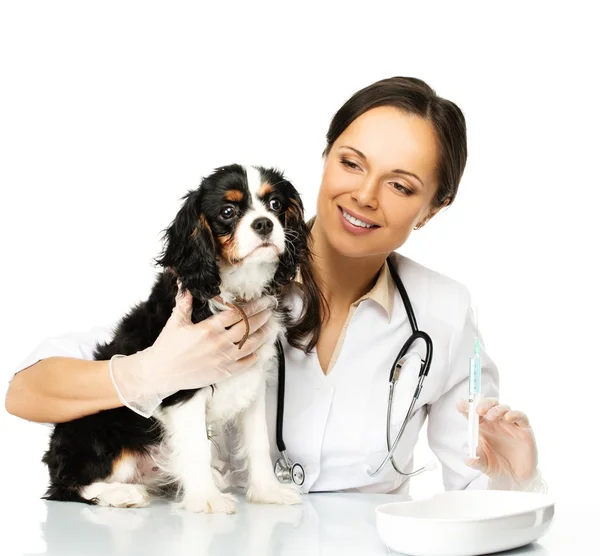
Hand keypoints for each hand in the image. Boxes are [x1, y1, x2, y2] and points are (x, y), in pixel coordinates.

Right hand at [110, 285, 273, 416]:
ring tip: (270, 326)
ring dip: (263, 334)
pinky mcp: (224, 373)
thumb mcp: (176, 321)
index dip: (253, 306)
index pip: (237, 314)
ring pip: (251, 345)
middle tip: (270, 309)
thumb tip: (185, 284)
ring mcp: (223, 359)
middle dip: (262, 317)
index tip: (262, 301)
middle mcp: (219, 343)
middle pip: (248, 327)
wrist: (161, 373)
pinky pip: (246, 364)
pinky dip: (256, 355)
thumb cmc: (167, 347)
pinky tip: (261, 348)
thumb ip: (184, 302)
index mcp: (209, 328)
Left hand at [456, 398, 538, 485]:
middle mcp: (496, 422)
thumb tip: (467, 459)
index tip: (460, 405)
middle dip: (483, 404)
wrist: (516, 478)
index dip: (467, 407)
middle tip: (478, 410)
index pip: (473, 412)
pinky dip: (515, 414)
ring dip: (496, 409)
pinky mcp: (524, 429)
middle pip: (489, 405)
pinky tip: (508, 418)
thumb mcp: (483, 464)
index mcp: (482, 427)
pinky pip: (521, 416)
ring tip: (491, 416)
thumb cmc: (497, 466)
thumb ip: (475, 461)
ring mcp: (510, 424)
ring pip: (504, 408)